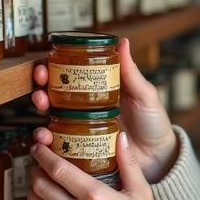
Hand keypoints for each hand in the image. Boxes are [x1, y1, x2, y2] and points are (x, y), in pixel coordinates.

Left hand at [27, 130, 159, 199]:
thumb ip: (128, 162)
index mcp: (96, 197)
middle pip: (40, 184)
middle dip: (36, 168)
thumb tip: (120, 136)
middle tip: (40, 162)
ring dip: (35, 188)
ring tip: (43, 181)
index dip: (44, 155)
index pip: (58, 169)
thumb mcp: (141, 191)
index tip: (40, 146)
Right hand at [33, 38, 178, 182]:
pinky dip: (48, 140)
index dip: (53, 68)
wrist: (158, 157)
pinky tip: (46, 138)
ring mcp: (81, 128)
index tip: (45, 65)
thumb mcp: (144, 95)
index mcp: (99, 90)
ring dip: (40, 111)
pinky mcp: (81, 148)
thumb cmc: (153, 122)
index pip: (70, 74)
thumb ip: (131, 72)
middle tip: (40, 87)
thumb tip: (123, 42)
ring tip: (41, 108)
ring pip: (51, 117)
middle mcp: (85, 108)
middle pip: (54, 94)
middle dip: (41, 88)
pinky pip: (59, 143)